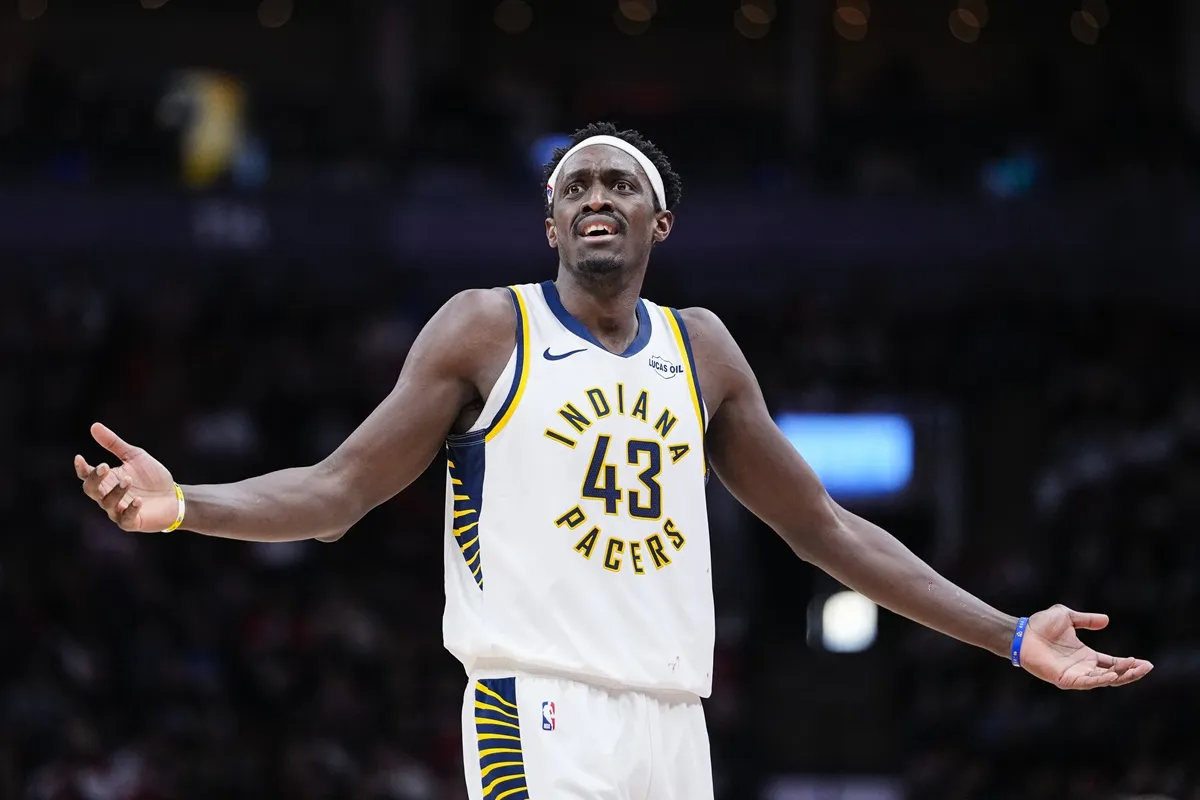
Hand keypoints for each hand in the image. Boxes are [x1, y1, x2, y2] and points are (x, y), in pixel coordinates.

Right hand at [74, 423, 178, 532]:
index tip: (80, 458)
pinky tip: (138, 500)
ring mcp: (118, 510)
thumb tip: (94, 426)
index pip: (87, 476)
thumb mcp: (134, 456)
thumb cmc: (152, 477)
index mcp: (107, 480)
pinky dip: (130, 509)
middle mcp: (108, 496)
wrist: (174, 497)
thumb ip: (114, 444)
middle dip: (95, 479)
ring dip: (116, 491)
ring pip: (107, 503)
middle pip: (91, 490)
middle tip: (105, 466)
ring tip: (129, 480)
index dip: (82, 468)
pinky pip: (125, 518)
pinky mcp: (132, 522)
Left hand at [1019, 604, 1152, 689]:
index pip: (1112, 663)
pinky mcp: (1065, 680)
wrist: (1021, 632)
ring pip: (1103, 680)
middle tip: (1146, 667)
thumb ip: (1086, 620)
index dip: (1129, 664)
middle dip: (1130, 672)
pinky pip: (1086, 682)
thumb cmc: (1040, 625)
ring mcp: (1074, 675)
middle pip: (1113, 674)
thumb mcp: (1068, 617)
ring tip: (1136, 669)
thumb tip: (1107, 620)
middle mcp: (1082, 667)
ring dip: (1120, 676)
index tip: (1146, 663)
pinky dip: (1100, 680)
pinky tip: (1113, 675)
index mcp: (1085, 655)